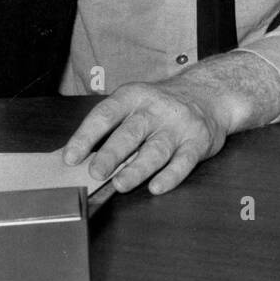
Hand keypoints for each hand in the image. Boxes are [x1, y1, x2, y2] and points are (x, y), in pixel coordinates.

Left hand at [62, 81, 230, 194]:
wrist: (209, 94)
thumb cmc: (161, 104)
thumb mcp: (135, 102)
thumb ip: (112, 127)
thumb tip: (78, 159)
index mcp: (134, 96)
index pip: (106, 114)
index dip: (86, 135)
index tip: (71, 157)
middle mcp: (156, 109)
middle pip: (131, 132)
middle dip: (112, 153)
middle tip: (96, 172)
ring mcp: (178, 126)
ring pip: (156, 149)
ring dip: (137, 168)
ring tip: (121, 184)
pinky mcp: (197, 142)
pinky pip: (184, 161)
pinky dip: (170, 176)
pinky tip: (157, 187)